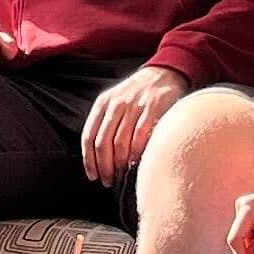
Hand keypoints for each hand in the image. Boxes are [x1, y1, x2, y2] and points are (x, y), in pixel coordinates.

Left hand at [80, 64, 189, 184]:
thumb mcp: (115, 101)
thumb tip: (98, 156)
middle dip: (104, 167)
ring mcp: (134, 106)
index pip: (88, 136)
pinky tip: (136, 164)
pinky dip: (136, 153)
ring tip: (122, 176)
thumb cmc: (137, 93)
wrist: (164, 73)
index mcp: (103, 103)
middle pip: (103, 143)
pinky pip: (140, 136)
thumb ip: (105, 123)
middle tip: (108, 181)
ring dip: (120, 165)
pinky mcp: (153, 108)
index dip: (89, 160)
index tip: (93, 175)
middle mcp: (116, 104)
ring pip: (120, 143)